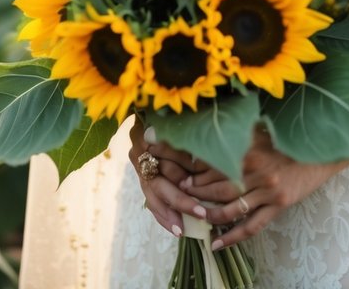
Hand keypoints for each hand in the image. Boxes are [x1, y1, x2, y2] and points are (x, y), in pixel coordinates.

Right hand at [128, 118, 211, 237]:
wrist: (149, 116)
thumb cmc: (172, 117)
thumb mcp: (178, 122)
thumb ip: (187, 136)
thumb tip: (209, 151)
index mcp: (145, 136)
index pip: (162, 157)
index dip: (179, 170)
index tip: (197, 181)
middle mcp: (139, 154)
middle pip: (158, 181)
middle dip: (179, 200)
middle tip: (200, 212)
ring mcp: (140, 170)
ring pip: (152, 196)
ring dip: (169, 214)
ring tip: (183, 230)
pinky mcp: (144, 182)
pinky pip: (151, 203)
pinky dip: (164, 216)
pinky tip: (176, 228)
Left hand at [180, 126, 348, 250]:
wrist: (323, 149)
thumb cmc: (291, 136)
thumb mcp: (264, 130)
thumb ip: (241, 132)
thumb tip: (216, 131)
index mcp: (250, 149)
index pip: (214, 164)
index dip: (196, 171)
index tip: (182, 174)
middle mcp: (256, 171)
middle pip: (218, 187)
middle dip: (197, 192)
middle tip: (181, 195)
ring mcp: (268, 191)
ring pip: (230, 209)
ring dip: (209, 214)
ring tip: (195, 217)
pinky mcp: (279, 205)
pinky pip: (251, 226)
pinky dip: (232, 237)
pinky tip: (216, 244)